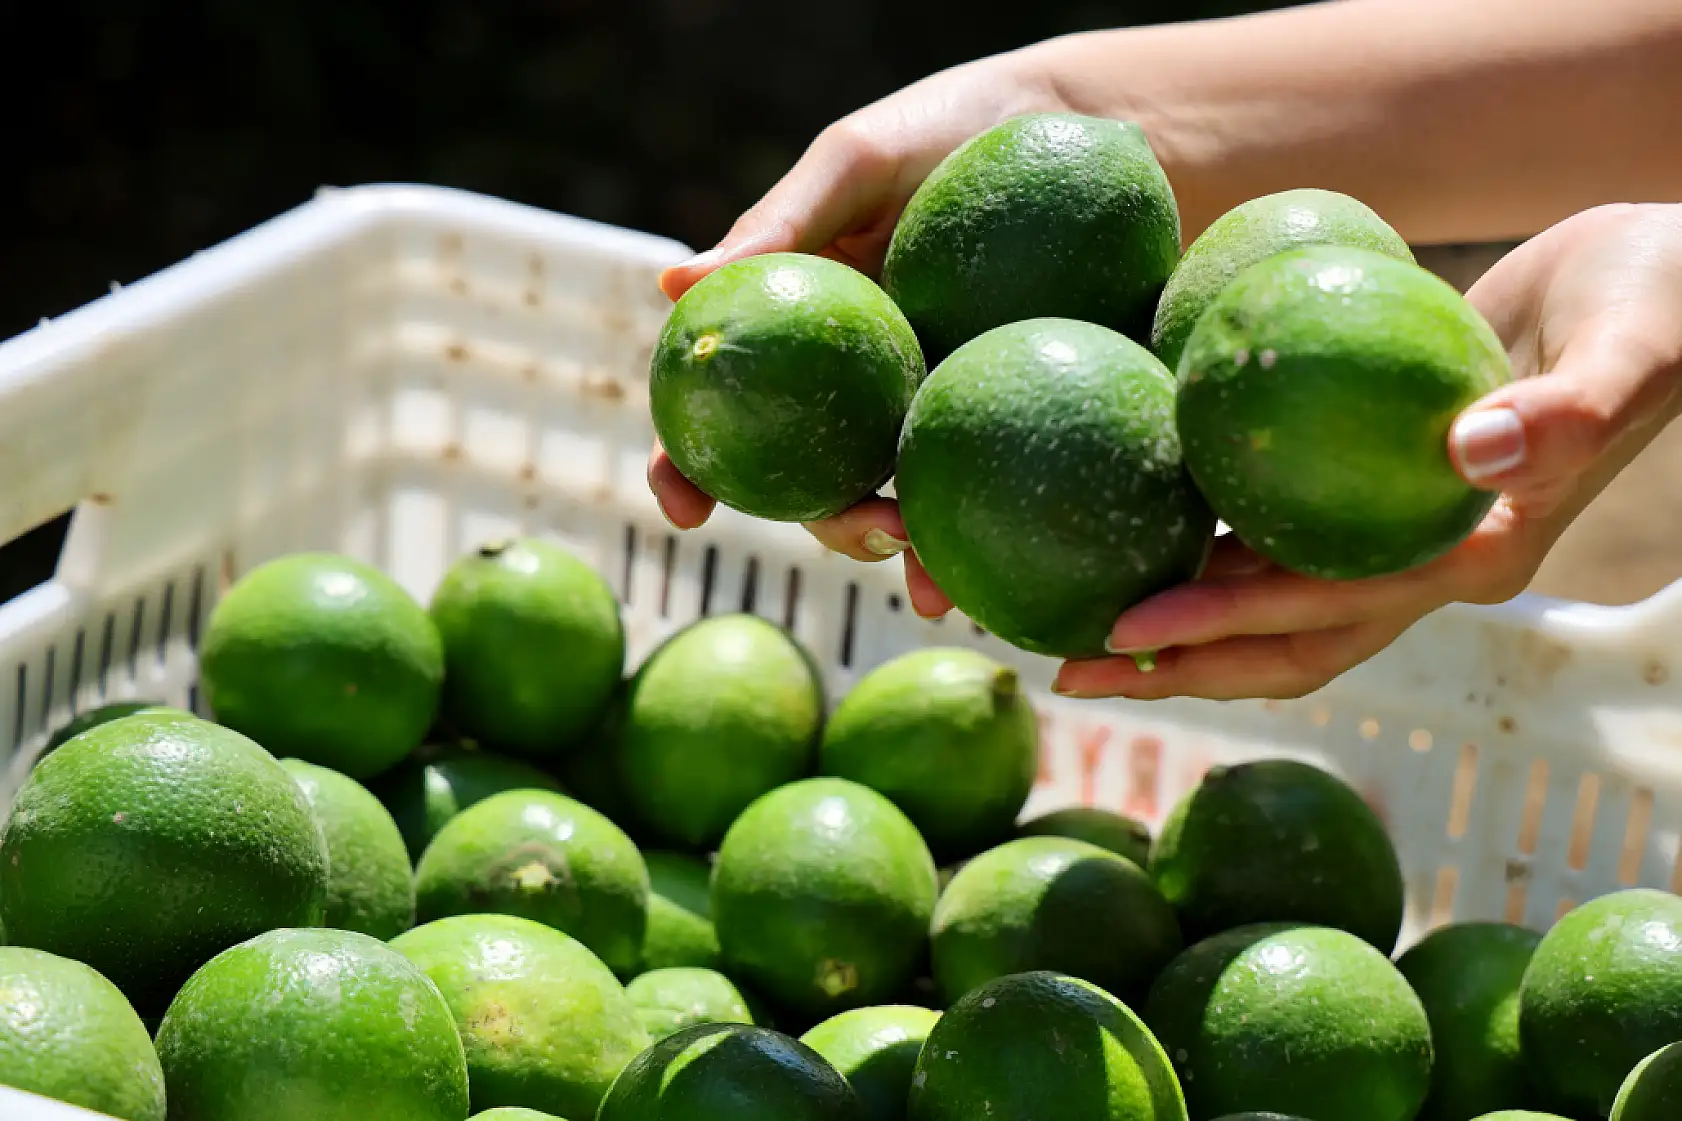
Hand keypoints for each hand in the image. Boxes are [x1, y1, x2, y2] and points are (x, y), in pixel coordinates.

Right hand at [648, 46, 1064, 582]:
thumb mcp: (859, 163)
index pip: (729, 407)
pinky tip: (984, 574)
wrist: (1098, 131)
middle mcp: (863, 385)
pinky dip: (974, 537)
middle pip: (813, 478)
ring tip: (929, 565)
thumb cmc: (956, 128)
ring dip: (901, 548)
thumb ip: (779, 224)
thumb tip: (672, 287)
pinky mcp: (1010, 418)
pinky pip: (986, 486)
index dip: (690, 466)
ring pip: (897, 502)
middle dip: (824, 523)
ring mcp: (934, 409)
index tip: (684, 512)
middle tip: (861, 529)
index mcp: (810, 333)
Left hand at [1053, 202, 1681, 700]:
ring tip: (1072, 626)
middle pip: (1284, 643)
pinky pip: (1274, 527)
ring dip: (1177, 621)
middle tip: (1065, 670)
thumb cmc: (1657, 307)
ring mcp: (1395, 534)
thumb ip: (1567, 413)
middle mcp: (1426, 563)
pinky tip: (1127, 522)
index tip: (1130, 630)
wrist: (1662, 286)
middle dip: (1178, 665)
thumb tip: (1475, 454)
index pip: (1332, 611)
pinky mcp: (1371, 487)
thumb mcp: (1630, 351)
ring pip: (1270, 600)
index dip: (1229, 626)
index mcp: (1476, 557)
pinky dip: (1204, 538)